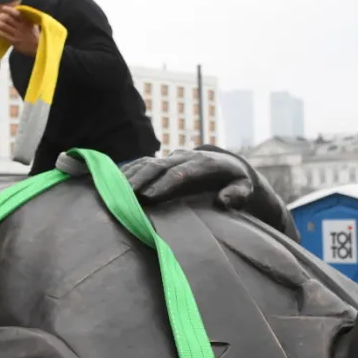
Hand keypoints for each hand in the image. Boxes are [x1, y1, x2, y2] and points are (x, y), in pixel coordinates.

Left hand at [0, 6, 39, 55]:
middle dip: (1, 16)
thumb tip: (16, 9)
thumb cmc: (34, 34)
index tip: (2, 8)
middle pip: (8, 19)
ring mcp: (17, 34)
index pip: (16, 13)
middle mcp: (21, 26)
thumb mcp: (32, 23)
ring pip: (4, 26)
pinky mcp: (14, 41)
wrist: (38, 47)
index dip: (8, 10)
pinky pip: (3, 35)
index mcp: (26, 21)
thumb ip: (25, 17)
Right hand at [124, 148, 299, 239]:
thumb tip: (224, 201)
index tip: (150, 196)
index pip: (183, 172)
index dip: (166, 184)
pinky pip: (143, 163)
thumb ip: (237, 194)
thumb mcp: (244, 188)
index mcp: (206, 164)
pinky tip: (113, 181)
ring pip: (149, 162)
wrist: (229, 165)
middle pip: (161, 165)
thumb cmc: (237, 182)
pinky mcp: (164, 160)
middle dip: (143, 178)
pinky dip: (128, 171)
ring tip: (115, 189)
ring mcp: (174, 156)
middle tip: (128, 194)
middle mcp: (187, 156)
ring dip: (132, 174)